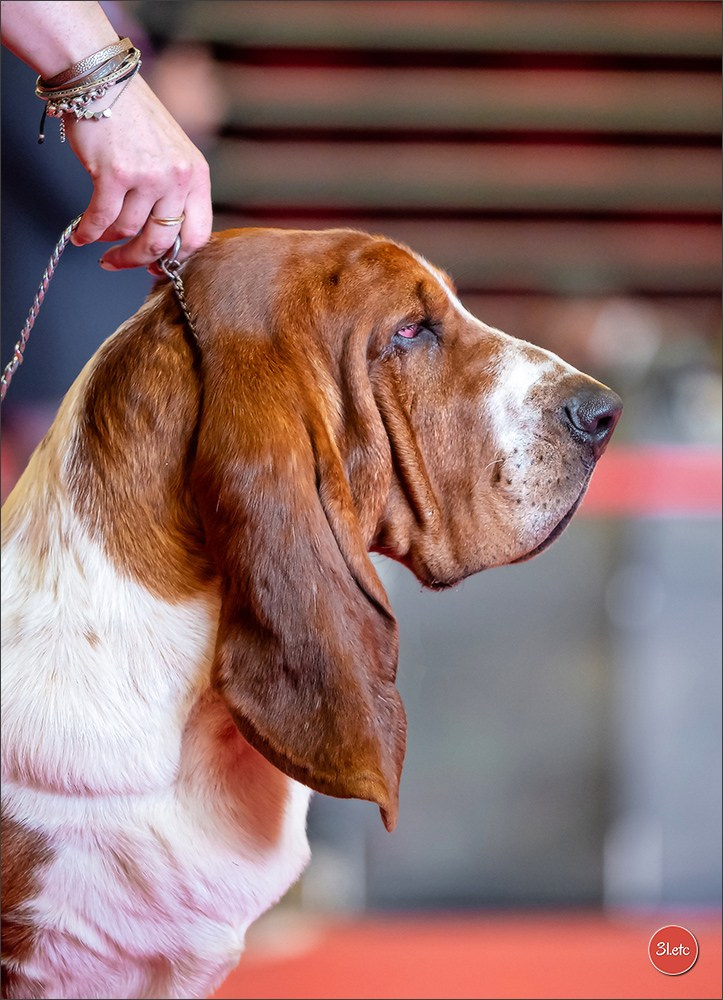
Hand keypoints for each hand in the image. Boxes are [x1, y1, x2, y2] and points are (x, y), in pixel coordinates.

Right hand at [67, 73, 211, 270]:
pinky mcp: (115, 174)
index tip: (157, 266)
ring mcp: (147, 176)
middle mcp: (177, 178)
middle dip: (137, 260)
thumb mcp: (173, 155)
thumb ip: (174, 193)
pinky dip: (89, 231)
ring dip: (109, 241)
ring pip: (128, 231)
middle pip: (161, 241)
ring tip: (97, 239)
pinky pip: (101, 218)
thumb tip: (159, 238)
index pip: (198, 235)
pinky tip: (82, 235)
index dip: (176, 258)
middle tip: (119, 262)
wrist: (103, 81)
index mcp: (197, 176)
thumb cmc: (135, 119)